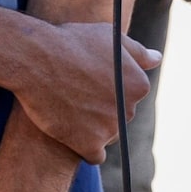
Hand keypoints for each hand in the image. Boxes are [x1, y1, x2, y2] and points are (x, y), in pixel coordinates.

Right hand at [7, 20, 155, 162]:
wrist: (33, 57)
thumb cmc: (69, 42)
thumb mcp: (107, 37)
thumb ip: (137, 51)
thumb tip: (157, 59)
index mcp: (138, 86)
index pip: (128, 97)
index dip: (106, 90)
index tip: (86, 82)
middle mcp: (129, 109)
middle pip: (118, 117)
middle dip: (100, 109)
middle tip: (73, 94)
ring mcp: (109, 129)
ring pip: (105, 135)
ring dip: (90, 128)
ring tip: (66, 108)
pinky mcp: (89, 144)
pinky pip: (94, 155)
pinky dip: (84, 147)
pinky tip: (70, 133)